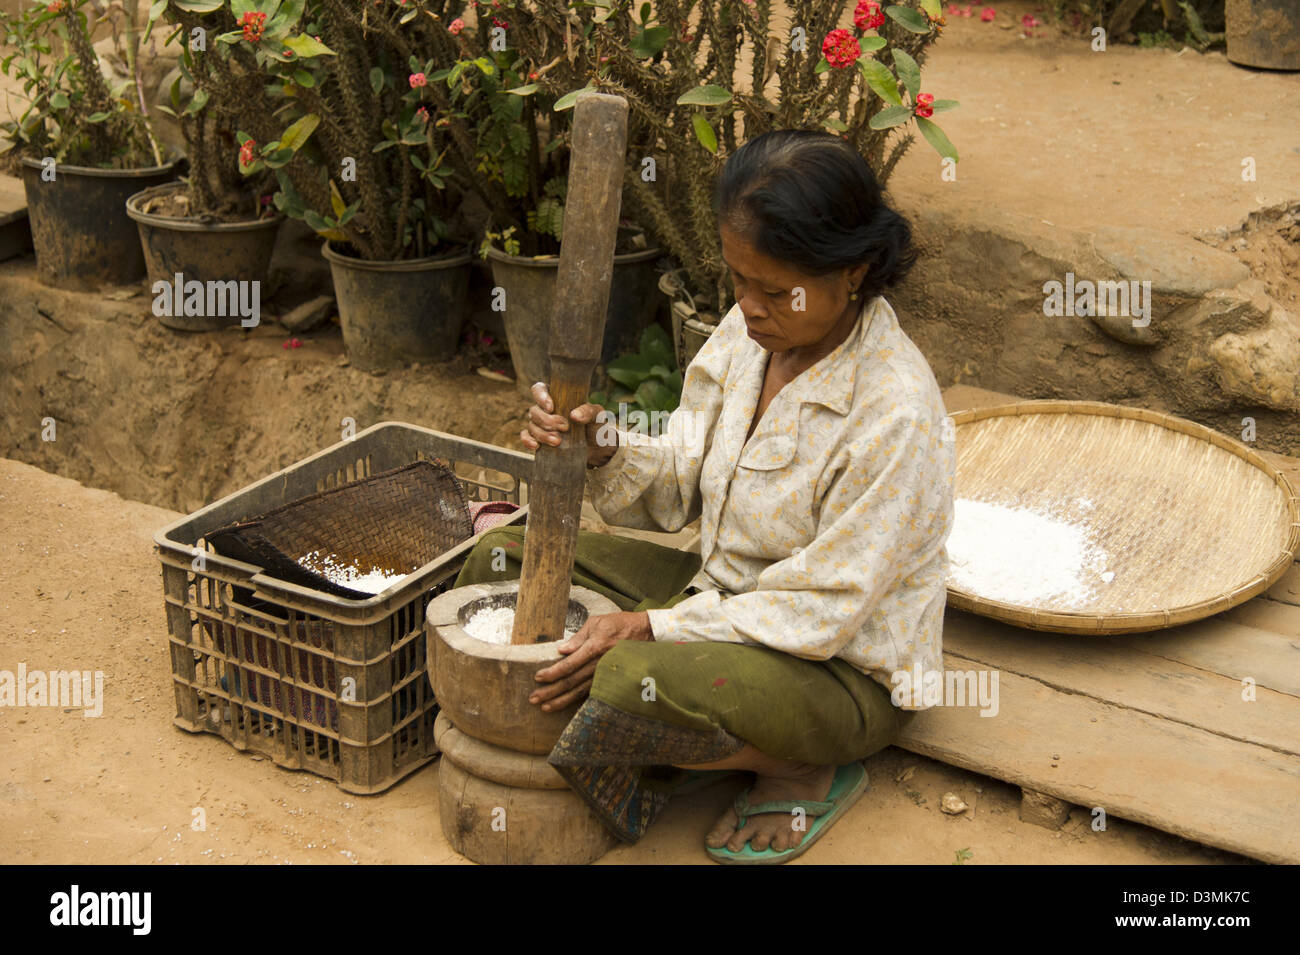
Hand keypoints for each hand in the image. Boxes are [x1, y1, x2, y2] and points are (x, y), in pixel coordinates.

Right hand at [520, 381, 617, 468]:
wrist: (596, 448)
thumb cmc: (595, 426)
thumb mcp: (596, 415)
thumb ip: (588, 411)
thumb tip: (574, 416)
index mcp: (556, 396)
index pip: (539, 389)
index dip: (540, 396)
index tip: (551, 407)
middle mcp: (544, 409)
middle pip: (534, 410)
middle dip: (547, 420)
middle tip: (564, 428)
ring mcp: (539, 425)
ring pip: (531, 425)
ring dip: (542, 434)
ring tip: (557, 441)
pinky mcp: (538, 439)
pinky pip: (525, 437)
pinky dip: (527, 441)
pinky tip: (536, 446)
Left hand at [529, 611, 652, 710]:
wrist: (647, 633)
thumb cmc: (621, 624)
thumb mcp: (598, 622)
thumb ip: (579, 637)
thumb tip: (562, 650)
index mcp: (594, 648)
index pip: (569, 664)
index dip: (552, 672)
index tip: (538, 678)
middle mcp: (600, 665)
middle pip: (571, 682)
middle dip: (551, 692)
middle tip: (533, 699)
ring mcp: (606, 675)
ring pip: (580, 692)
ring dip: (561, 701)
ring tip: (545, 708)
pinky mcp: (612, 680)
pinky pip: (593, 694)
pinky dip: (579, 702)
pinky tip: (567, 708)